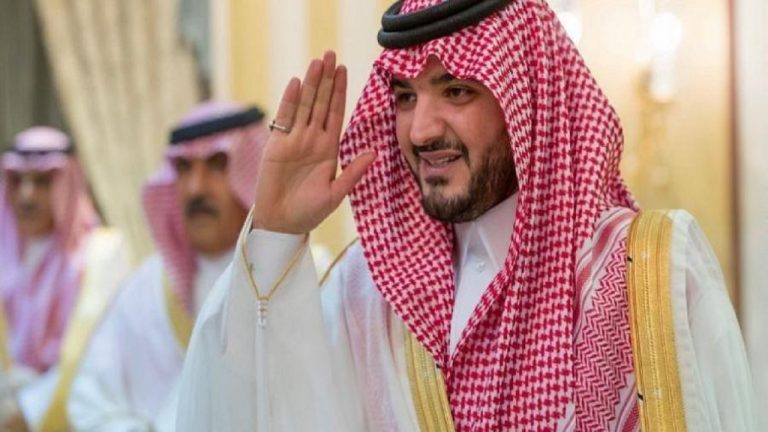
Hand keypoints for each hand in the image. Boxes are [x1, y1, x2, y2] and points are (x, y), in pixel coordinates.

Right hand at [252, 50, 375, 233]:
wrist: (282, 223)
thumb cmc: (309, 212)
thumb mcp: (337, 193)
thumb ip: (353, 172)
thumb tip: (374, 153)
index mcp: (329, 148)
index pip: (335, 113)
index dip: (339, 92)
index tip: (344, 70)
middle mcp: (312, 139)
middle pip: (320, 103)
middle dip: (326, 79)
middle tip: (330, 54)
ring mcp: (294, 140)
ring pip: (304, 106)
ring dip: (311, 84)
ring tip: (317, 62)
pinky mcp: (276, 146)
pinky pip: (284, 119)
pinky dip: (290, 101)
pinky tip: (297, 84)